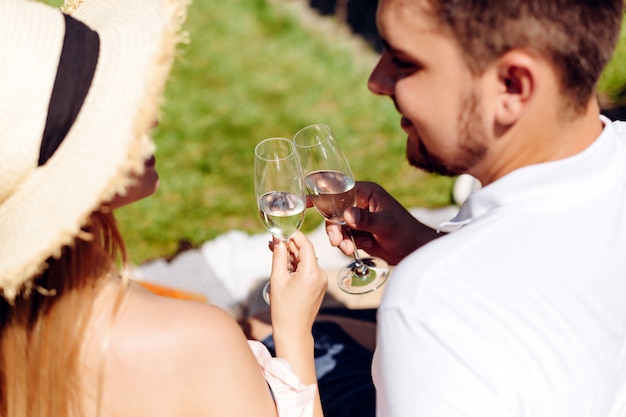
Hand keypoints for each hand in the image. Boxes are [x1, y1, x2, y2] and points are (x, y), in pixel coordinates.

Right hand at [269, 232, 327, 337]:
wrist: (293, 330)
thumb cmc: (283, 307)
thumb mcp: (277, 278)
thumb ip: (279, 256)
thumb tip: (278, 240)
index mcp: (312, 272)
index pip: (306, 245)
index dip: (294, 235)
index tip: (282, 231)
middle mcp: (320, 274)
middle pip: (306, 252)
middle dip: (290, 246)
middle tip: (273, 242)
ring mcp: (321, 281)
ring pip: (306, 261)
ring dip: (292, 256)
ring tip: (275, 252)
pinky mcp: (319, 286)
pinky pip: (308, 270)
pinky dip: (297, 266)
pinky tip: (284, 265)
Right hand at [325, 181, 441, 264]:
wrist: (414, 251)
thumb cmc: (405, 232)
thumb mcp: (385, 225)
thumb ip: (366, 220)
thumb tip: (346, 215)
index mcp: (366, 193)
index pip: (339, 190)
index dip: (322, 196)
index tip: (306, 202)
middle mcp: (360, 203)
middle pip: (334, 212)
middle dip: (333, 228)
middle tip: (337, 241)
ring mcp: (359, 218)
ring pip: (337, 226)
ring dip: (339, 238)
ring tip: (348, 249)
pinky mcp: (359, 232)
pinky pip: (344, 237)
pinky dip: (345, 245)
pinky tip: (353, 251)